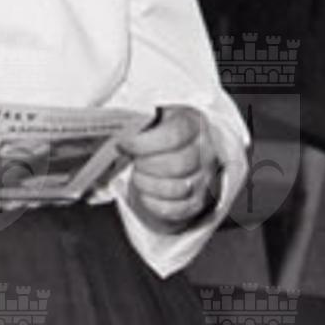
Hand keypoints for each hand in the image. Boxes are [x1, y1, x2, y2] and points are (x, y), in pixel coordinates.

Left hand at [114, 107, 222, 230]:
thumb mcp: (155, 115)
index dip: (144, 142)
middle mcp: (205, 150)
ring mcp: (204, 177)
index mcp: (194, 123)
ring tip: (138, 175)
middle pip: (177, 164)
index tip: (124, 144)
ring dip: (148, 184)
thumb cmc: (162, 129)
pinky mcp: (198, 200)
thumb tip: (119, 129)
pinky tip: (145, 192)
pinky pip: (176, 209)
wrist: (183, 148)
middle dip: (146, 165)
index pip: (174, 135)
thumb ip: (140, 119)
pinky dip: (154, 203)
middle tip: (133, 160)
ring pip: (178, 189)